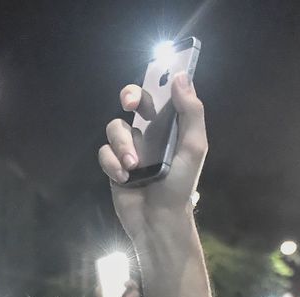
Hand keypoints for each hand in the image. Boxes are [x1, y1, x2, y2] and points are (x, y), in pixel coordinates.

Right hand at [101, 74, 207, 240]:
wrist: (159, 220)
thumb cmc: (180, 184)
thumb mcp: (193, 147)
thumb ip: (190, 113)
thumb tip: (181, 77)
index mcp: (169, 125)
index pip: (161, 93)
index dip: (155, 80)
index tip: (153, 73)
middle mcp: (148, 131)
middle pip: (132, 100)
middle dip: (129, 96)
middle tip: (129, 103)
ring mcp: (130, 147)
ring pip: (116, 128)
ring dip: (123, 144)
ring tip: (133, 165)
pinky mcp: (114, 165)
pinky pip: (105, 152)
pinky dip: (113, 164)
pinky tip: (124, 178)